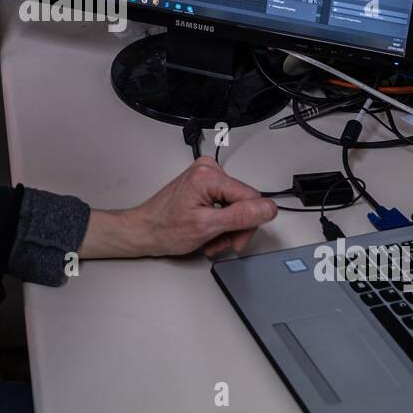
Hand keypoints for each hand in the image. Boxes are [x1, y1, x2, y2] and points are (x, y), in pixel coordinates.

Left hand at [79, 158, 277, 259]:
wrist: (144, 231)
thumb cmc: (165, 229)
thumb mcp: (207, 227)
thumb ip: (241, 216)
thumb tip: (268, 208)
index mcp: (209, 175)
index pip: (251, 198)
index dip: (248, 223)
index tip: (236, 240)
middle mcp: (208, 169)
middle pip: (244, 202)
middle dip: (236, 228)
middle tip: (221, 243)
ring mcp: (205, 176)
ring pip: (236, 206)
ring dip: (227, 228)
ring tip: (210, 239)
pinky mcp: (203, 184)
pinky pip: (226, 204)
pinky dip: (220, 222)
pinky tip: (209, 231)